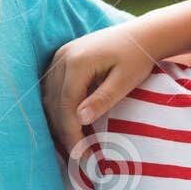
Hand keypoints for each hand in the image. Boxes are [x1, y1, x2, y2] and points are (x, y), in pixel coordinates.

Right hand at [42, 24, 159, 152]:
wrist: (141, 34)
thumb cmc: (137, 58)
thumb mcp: (125, 80)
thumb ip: (103, 99)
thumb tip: (80, 119)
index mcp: (78, 62)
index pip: (66, 105)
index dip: (71, 133)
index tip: (81, 154)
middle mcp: (63, 57)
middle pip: (54, 103)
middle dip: (64, 131)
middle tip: (79, 155)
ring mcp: (60, 55)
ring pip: (49, 96)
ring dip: (58, 121)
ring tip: (75, 143)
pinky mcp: (63, 57)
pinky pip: (52, 87)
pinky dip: (58, 107)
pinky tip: (70, 123)